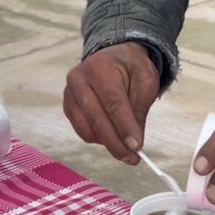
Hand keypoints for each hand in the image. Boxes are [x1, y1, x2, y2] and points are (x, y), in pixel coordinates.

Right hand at [63, 42, 160, 162]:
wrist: (114, 56)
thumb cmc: (132, 68)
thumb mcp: (145, 81)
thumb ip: (139, 109)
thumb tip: (133, 142)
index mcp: (100, 66)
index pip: (112, 102)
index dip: (124, 126)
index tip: (137, 146)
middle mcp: (79, 79)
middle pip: (96, 119)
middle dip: (116, 143)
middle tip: (133, 158)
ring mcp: (69, 93)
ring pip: (87, 129)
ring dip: (108, 143)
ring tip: (127, 146)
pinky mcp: (68, 107)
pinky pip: (82, 131)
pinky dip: (99, 138)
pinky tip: (114, 135)